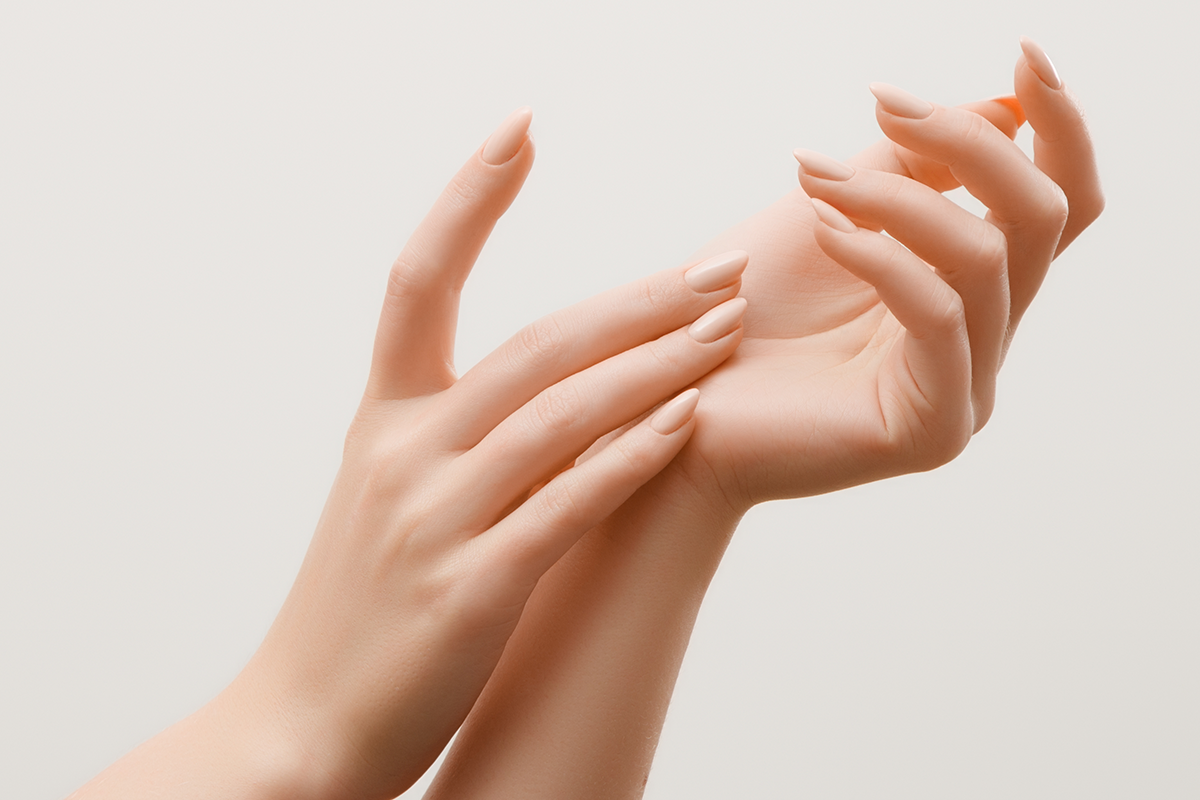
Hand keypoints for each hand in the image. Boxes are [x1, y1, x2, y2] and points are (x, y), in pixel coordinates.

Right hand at [69, 109, 747, 799]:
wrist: (297, 726)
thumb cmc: (358, 610)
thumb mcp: (387, 498)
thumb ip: (453, 435)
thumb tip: (550, 384)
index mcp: (381, 421)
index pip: (417, 281)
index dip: (467, 200)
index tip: (519, 134)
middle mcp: (403, 454)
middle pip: (533, 344)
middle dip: (635, 299)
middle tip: (714, 266)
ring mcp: (434, 520)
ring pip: (561, 414)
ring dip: (656, 364)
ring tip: (728, 327)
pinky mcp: (471, 590)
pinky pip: (568, 504)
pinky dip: (633, 456)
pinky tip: (690, 420)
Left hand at [658, 40, 1101, 512]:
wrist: (670, 405)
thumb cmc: (739, 315)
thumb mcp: (831, 213)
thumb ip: (911, 166)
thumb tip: (1003, 107)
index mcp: (968, 293)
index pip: (1053, 207)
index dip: (1058, 127)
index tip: (1023, 54)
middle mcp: (980, 342)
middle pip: (1042, 219)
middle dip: (972, 143)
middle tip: (885, 106)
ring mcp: (963, 390)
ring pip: (987, 258)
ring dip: (897, 196)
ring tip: (814, 178)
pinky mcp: (930, 431)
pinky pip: (938, 315)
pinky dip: (881, 253)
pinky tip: (822, 229)